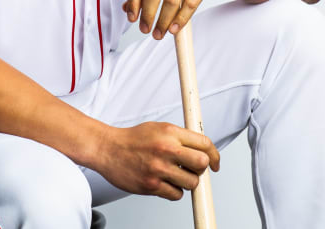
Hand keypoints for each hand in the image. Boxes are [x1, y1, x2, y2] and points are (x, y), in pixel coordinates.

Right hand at [98, 121, 219, 199]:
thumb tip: (202, 148)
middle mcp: (166, 149)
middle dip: (202, 169)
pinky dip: (174, 191)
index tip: (215, 162)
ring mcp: (159, 168)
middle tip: (194, 169)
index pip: (204, 143)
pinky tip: (164, 182)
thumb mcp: (158, 128)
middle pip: (202, 163)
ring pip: (191, 182)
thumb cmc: (133, 139)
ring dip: (187, 182)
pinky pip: (176, 195)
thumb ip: (179, 137)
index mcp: (170, 132)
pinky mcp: (152, 185)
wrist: (108, 149)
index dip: (214, 154)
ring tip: (175, 175)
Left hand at [123, 0, 239, 38]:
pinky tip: (174, 29)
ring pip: (171, 0)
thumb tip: (126, 7)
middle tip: (145, 29)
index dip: (133, 2)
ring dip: (163, 21)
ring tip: (159, 32)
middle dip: (147, 14)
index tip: (132, 18)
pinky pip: (190, 4)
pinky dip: (180, 20)